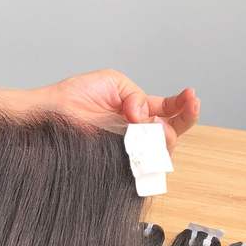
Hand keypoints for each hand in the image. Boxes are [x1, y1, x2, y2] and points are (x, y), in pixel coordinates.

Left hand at [43, 69, 199, 150]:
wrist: (54, 110)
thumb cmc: (75, 96)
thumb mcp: (113, 82)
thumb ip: (136, 95)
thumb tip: (143, 114)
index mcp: (138, 110)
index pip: (169, 110)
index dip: (183, 105)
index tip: (191, 97)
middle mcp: (136, 130)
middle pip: (172, 131)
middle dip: (184, 119)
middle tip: (187, 108)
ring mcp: (128, 146)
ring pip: (161, 149)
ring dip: (167, 135)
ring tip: (160, 126)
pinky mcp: (118, 160)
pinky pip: (142, 163)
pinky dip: (150, 154)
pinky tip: (150, 141)